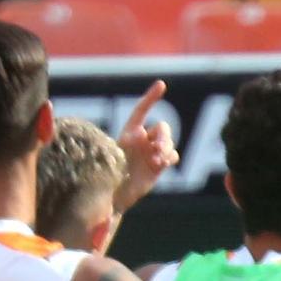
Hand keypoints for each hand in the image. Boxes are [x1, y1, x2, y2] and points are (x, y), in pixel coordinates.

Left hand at [114, 81, 178, 211]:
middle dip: (164, 137)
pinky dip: (170, 158)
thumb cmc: (108, 178)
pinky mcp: (160, 164)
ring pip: (169, 142)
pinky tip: (162, 165)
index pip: (142, 110)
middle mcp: (142, 139)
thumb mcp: (111, 163)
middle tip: (158, 151)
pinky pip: (172, 155)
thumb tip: (134, 144)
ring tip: (158, 161)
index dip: (151, 97)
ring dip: (166, 149)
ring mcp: (152, 151)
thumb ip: (126, 149)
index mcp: (129, 133)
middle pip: (163, 128)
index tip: (162, 85)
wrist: (115, 195)